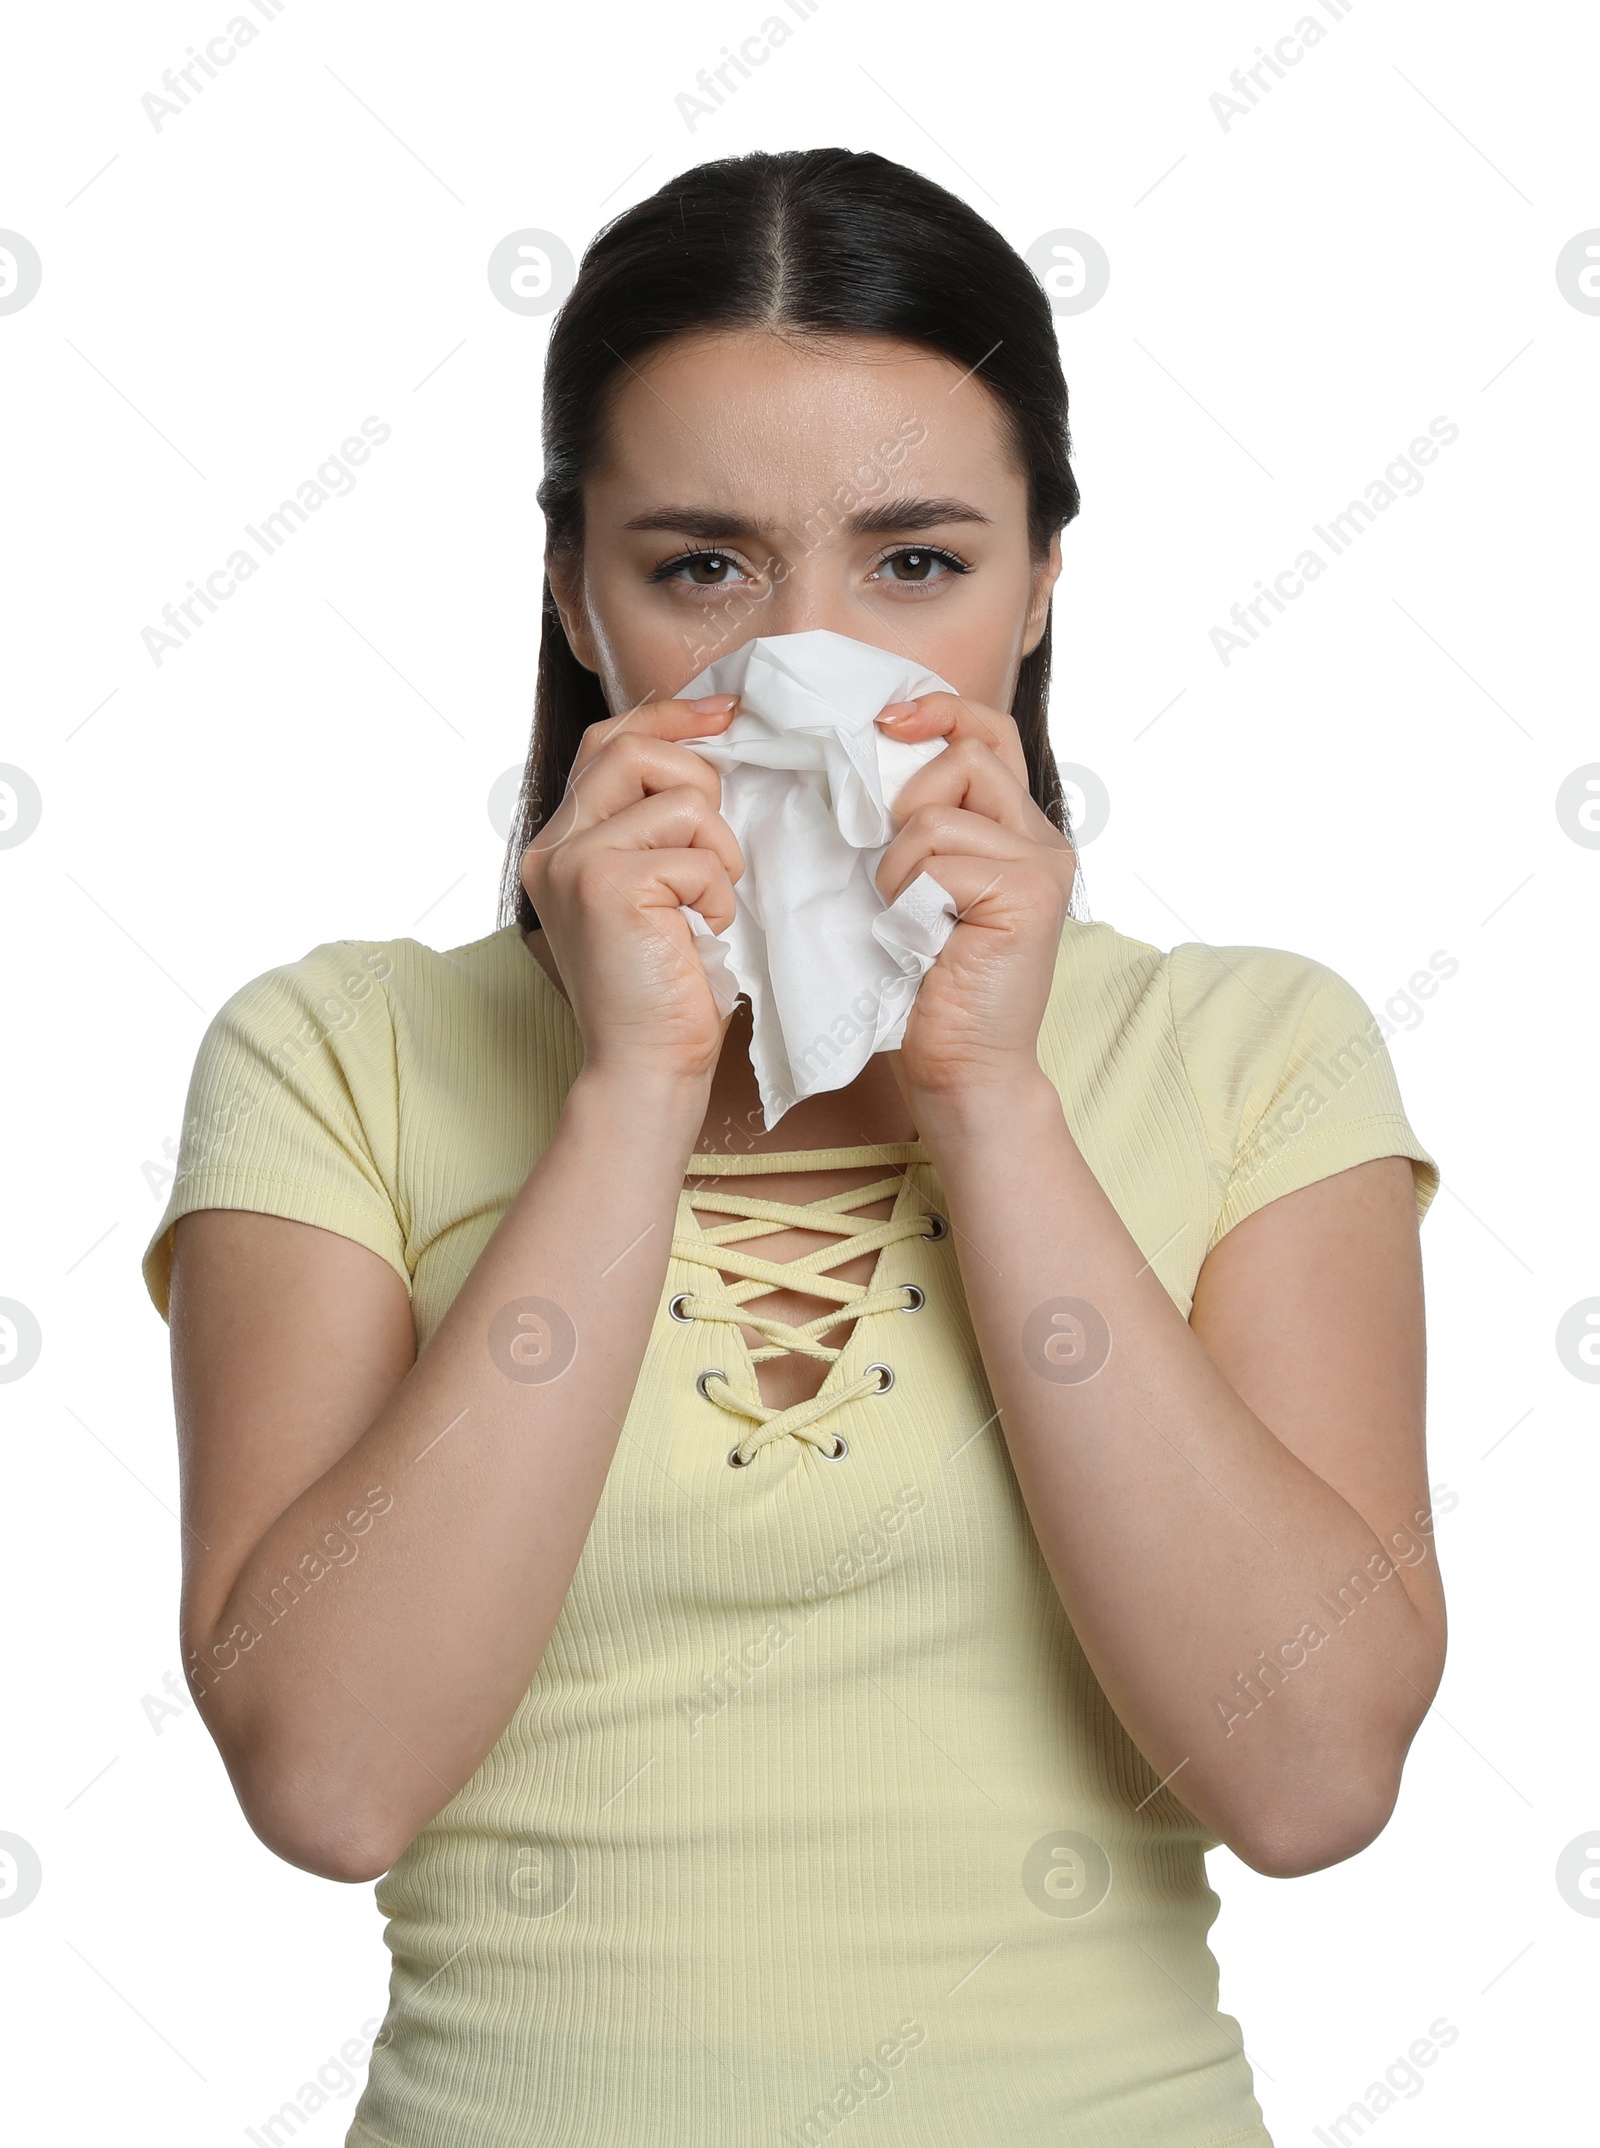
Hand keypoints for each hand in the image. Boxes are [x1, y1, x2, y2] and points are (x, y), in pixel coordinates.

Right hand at [519, 694, 745, 1087]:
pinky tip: (702, 933)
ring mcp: (574, 862)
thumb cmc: (666, 986)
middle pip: (636, 747)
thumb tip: (713, 747)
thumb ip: (657, 827)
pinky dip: (718, 894)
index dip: (670, 718)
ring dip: (718, 852)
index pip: (609, 742)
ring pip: (681, 799)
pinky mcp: (606, 885)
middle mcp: (554, 845)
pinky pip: (696, 855)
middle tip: (714, 848)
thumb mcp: (656, 890)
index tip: (725, 716)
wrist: (647, 1066)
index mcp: (561, 842)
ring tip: (706, 905)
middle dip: (700, 779)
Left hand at [871, 691, 1074, 1097]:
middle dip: (907, 799)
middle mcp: (1042, 839)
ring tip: (908, 917)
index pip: (988, 732)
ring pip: (939, 812)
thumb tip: (868, 757)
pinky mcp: (1029, 894)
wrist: (962, 1070)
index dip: (938, 711)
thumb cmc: (926, 986)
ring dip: (897, 866)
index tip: (884, 724)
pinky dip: (907, 896)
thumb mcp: (916, 886)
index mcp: (1017, 830)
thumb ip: (917, 825)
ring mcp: (1043, 865)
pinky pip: (939, 859)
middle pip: (967, 754)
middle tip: (894, 868)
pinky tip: (921, 937)